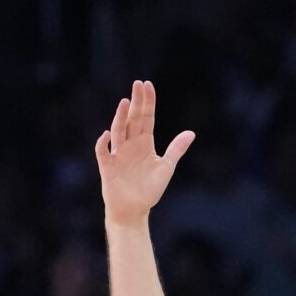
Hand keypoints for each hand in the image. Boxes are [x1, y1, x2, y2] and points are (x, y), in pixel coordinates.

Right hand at [95, 80, 194, 226]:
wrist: (134, 211)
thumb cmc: (149, 190)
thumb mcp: (166, 167)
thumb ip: (176, 149)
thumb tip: (191, 133)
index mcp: (144, 143)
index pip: (146, 118)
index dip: (147, 102)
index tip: (148, 85)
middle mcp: (130, 145)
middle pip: (132, 119)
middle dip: (136, 102)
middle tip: (137, 84)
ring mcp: (118, 154)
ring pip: (119, 131)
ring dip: (120, 117)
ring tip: (125, 102)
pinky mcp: (108, 167)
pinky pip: (103, 153)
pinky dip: (103, 144)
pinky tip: (106, 134)